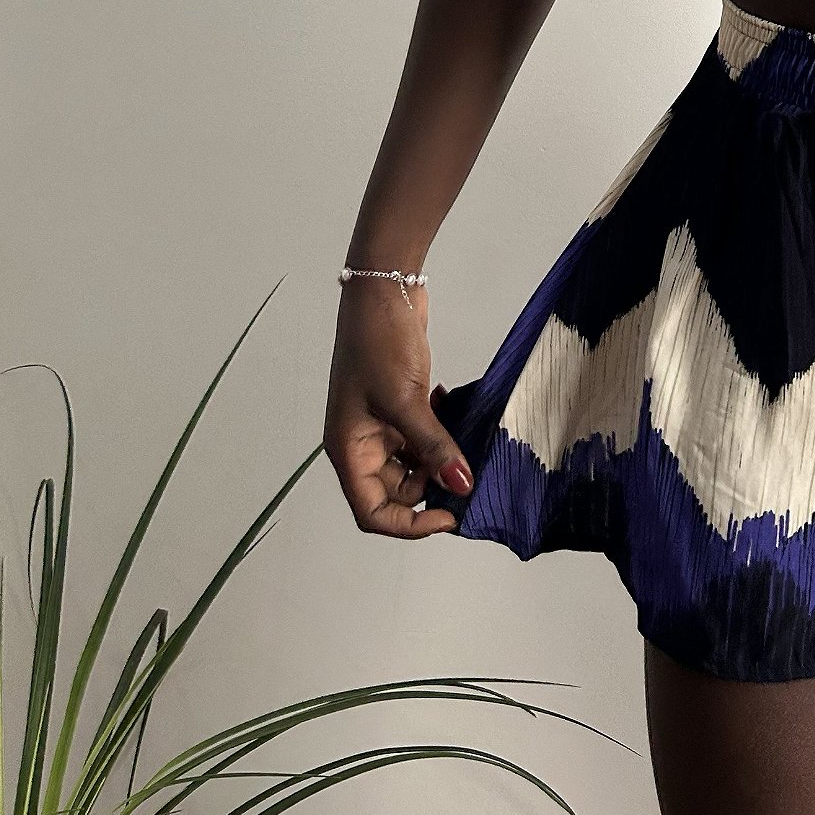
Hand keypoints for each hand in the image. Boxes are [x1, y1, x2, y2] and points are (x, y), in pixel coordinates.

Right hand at [324, 279, 473, 537]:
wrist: (383, 290)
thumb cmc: (378, 342)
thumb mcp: (407, 399)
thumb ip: (434, 446)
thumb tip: (461, 485)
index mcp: (349, 450)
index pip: (372, 512)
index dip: (408, 524)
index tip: (449, 515)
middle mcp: (362, 443)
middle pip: (395, 492)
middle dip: (429, 488)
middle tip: (464, 471)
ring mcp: (381, 423)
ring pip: (413, 464)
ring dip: (438, 459)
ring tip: (460, 439)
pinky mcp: (400, 404)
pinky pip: (421, 436)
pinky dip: (439, 432)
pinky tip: (448, 406)